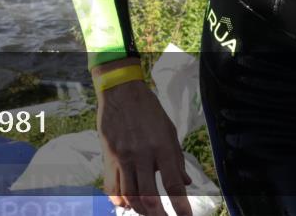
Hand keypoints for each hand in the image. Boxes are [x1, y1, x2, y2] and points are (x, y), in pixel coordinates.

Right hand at [96, 69, 191, 215]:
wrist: (121, 91)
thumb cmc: (149, 110)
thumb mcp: (169, 131)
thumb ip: (177, 159)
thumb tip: (186, 183)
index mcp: (162, 147)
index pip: (173, 184)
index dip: (180, 205)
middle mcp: (142, 154)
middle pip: (149, 196)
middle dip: (158, 214)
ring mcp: (123, 156)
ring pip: (129, 195)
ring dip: (139, 210)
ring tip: (147, 213)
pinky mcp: (108, 156)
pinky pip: (112, 186)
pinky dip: (119, 200)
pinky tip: (126, 204)